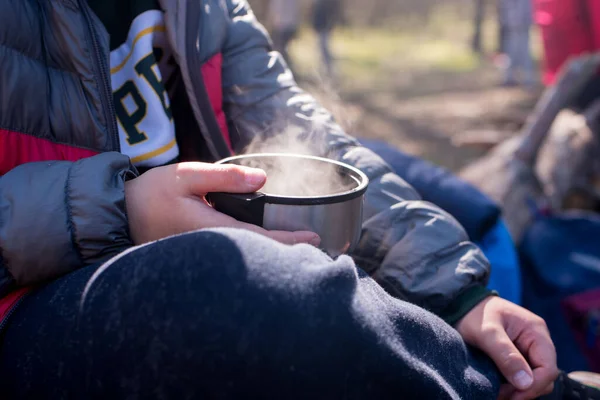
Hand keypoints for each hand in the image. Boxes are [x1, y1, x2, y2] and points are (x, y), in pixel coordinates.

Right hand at [125, 162, 320, 245]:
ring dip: (272, 253)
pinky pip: (233, 256)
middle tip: (315, 247)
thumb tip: (261, 180)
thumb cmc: (150, 195)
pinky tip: (266, 246)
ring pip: (247, 257)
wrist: (119, 216)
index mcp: (210, 228)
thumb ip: (224, 176)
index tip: (314, 239)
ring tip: (298, 246)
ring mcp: (204, 256)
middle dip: (286, 253)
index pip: (258, 238)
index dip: (289, 241)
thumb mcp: (185, 175)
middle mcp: (210, 249)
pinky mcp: (199, 256)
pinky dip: (254, 251)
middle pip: (257, 254)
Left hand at [456, 296, 558, 399]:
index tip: (513, 395)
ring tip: (497, 393)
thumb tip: (525, 382)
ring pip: (534, 380)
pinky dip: (512, 386)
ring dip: (518, 390)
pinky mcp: (518, 357)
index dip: (534, 385)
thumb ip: (505, 355)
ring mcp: (528, 350)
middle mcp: (537, 341)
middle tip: (501, 395)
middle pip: (544, 377)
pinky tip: (498, 388)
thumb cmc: (474, 314)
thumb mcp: (486, 332)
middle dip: (525, 390)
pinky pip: (522, 377)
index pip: (548, 367)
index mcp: (536, 331)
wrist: (461, 305)